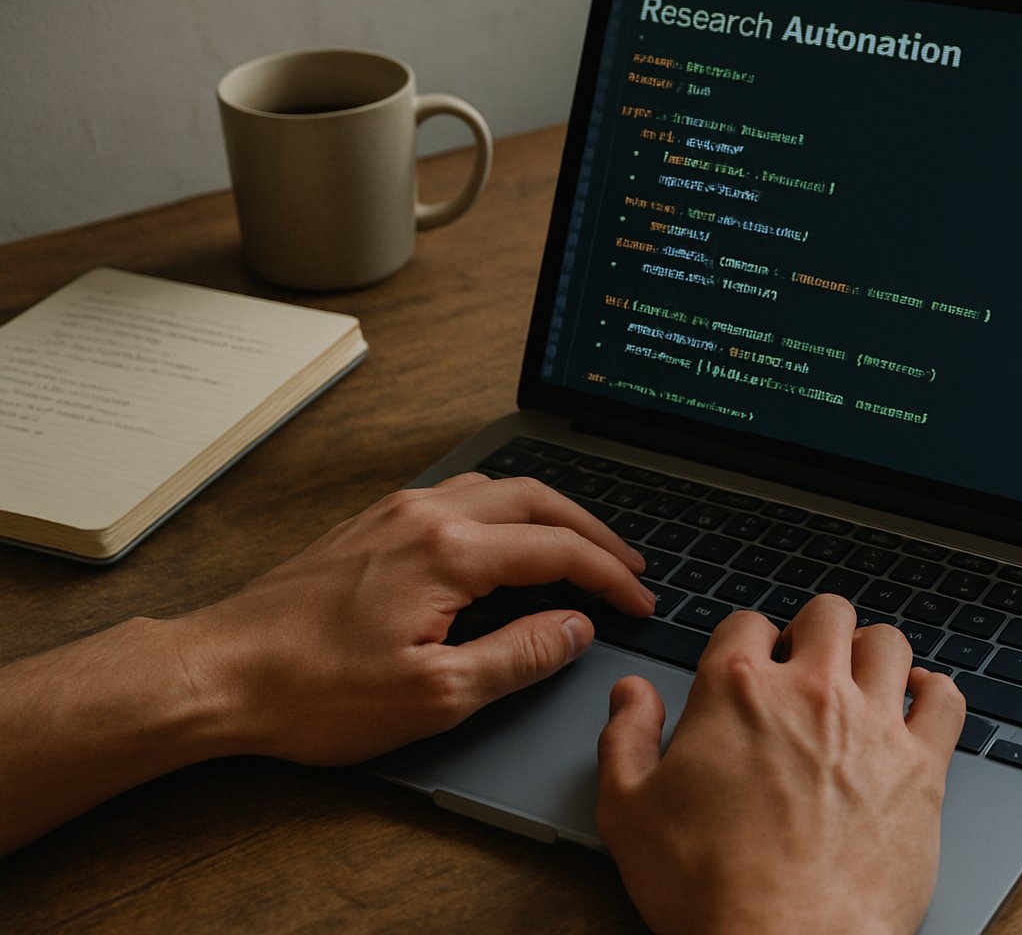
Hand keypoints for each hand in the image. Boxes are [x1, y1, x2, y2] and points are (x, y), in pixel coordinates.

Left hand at [177, 473, 653, 764]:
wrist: (217, 672)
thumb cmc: (313, 691)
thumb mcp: (435, 695)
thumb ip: (519, 656)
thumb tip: (576, 628)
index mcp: (449, 551)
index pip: (558, 549)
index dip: (611, 576)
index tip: (641, 602)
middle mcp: (425, 514)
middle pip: (537, 499)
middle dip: (593, 531)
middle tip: (630, 565)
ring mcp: (394, 513)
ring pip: (497, 489)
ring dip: (549, 514)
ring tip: (579, 547)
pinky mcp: (370, 525)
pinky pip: (458, 496)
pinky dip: (504, 511)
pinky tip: (504, 541)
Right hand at [596, 595, 965, 934]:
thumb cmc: (709, 889)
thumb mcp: (628, 814)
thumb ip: (625, 740)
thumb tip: (631, 695)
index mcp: (737, 691)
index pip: (747, 623)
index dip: (745, 641)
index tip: (749, 666)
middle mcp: (810, 692)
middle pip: (827, 615)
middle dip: (813, 631)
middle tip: (805, 665)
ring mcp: (872, 725)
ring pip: (888, 643)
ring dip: (871, 654)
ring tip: (860, 681)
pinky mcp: (921, 767)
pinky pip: (945, 698)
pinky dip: (932, 691)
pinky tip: (915, 703)